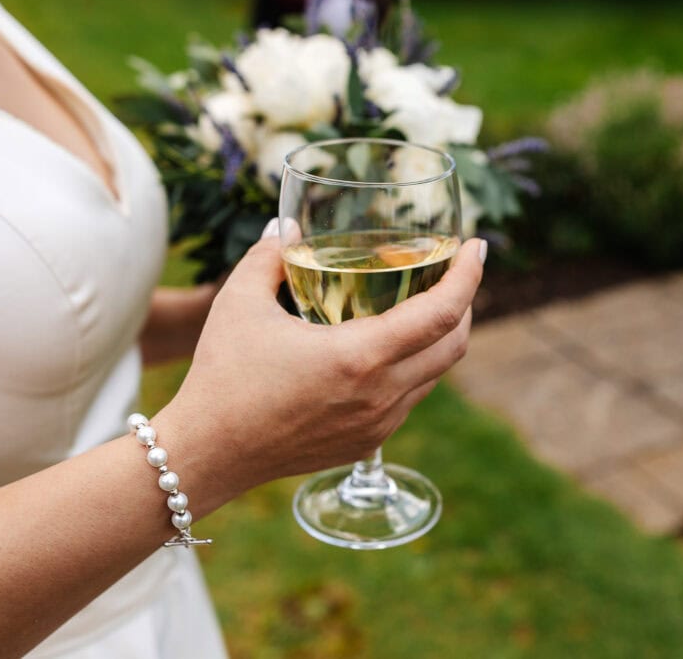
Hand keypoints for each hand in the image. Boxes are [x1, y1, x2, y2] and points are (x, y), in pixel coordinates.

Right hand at [155, 232, 485, 495]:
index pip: (442, 312)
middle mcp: (381, 394)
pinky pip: (411, 399)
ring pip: (436, 375)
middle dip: (465, 303)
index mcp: (360, 357)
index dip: (469, 275)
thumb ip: (269, 256)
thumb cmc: (222, 376)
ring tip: (428, 306)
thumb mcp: (238, 303)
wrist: (206, 454)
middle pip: (455, 345)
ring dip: (442, 337)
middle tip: (454, 272)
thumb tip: (287, 227)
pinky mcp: (367, 443)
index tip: (476, 247)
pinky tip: (395, 349)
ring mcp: (379, 424)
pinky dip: (417, 367)